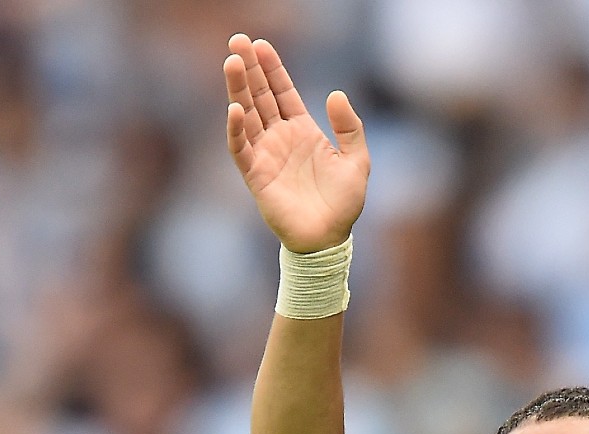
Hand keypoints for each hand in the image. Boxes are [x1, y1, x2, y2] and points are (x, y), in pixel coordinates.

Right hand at [224, 35, 369, 252]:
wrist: (329, 238)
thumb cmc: (343, 204)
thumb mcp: (357, 160)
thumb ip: (350, 128)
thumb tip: (336, 94)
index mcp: (302, 131)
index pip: (282, 92)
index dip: (272, 69)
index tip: (261, 44)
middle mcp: (279, 138)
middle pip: (259, 96)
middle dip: (248, 68)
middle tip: (237, 40)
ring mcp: (265, 154)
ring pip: (246, 114)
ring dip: (238, 89)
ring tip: (231, 62)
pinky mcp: (256, 174)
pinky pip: (241, 147)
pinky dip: (236, 128)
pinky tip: (235, 108)